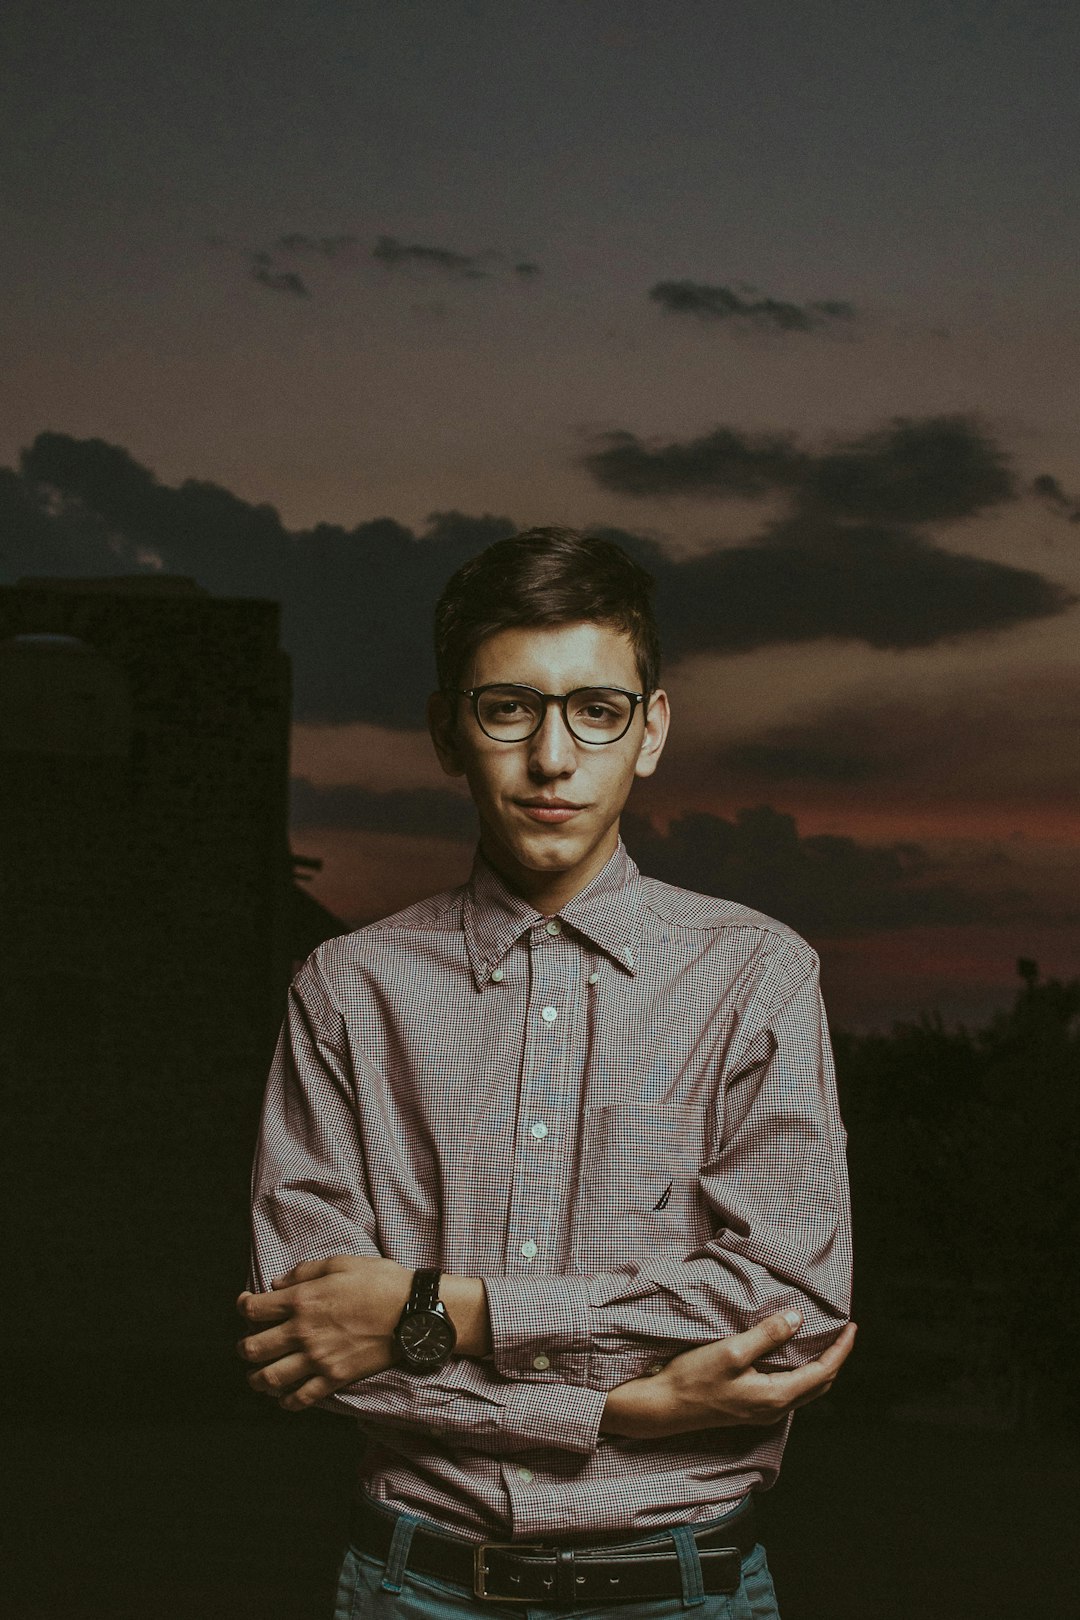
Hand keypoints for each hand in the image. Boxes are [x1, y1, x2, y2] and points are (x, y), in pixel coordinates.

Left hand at [236, 1255, 412, 1411]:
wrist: (412, 1312)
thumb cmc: (379, 1282)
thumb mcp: (341, 1262)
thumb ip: (305, 1272)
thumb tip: (277, 1284)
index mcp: (302, 1300)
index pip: (254, 1309)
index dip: (244, 1307)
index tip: (247, 1306)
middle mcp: (303, 1332)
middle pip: (253, 1349)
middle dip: (245, 1348)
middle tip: (249, 1346)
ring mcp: (317, 1359)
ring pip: (269, 1379)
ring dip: (257, 1379)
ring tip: (258, 1376)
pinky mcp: (334, 1378)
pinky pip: (300, 1398)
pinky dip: (286, 1401)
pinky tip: (285, 1397)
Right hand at [600, 1312, 856, 1438]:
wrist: (664, 1407)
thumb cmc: (694, 1378)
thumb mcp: (731, 1351)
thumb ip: (766, 1336)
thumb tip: (797, 1319)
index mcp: (776, 1395)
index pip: (823, 1372)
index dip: (841, 1350)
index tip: (852, 1327)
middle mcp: (775, 1409)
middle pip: (820, 1385)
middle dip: (836, 1359)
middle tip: (843, 1333)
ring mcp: (762, 1412)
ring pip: (806, 1390)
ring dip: (820, 1367)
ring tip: (824, 1343)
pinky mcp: (751, 1409)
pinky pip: (790, 1392)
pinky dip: (801, 1374)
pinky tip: (792, 1359)